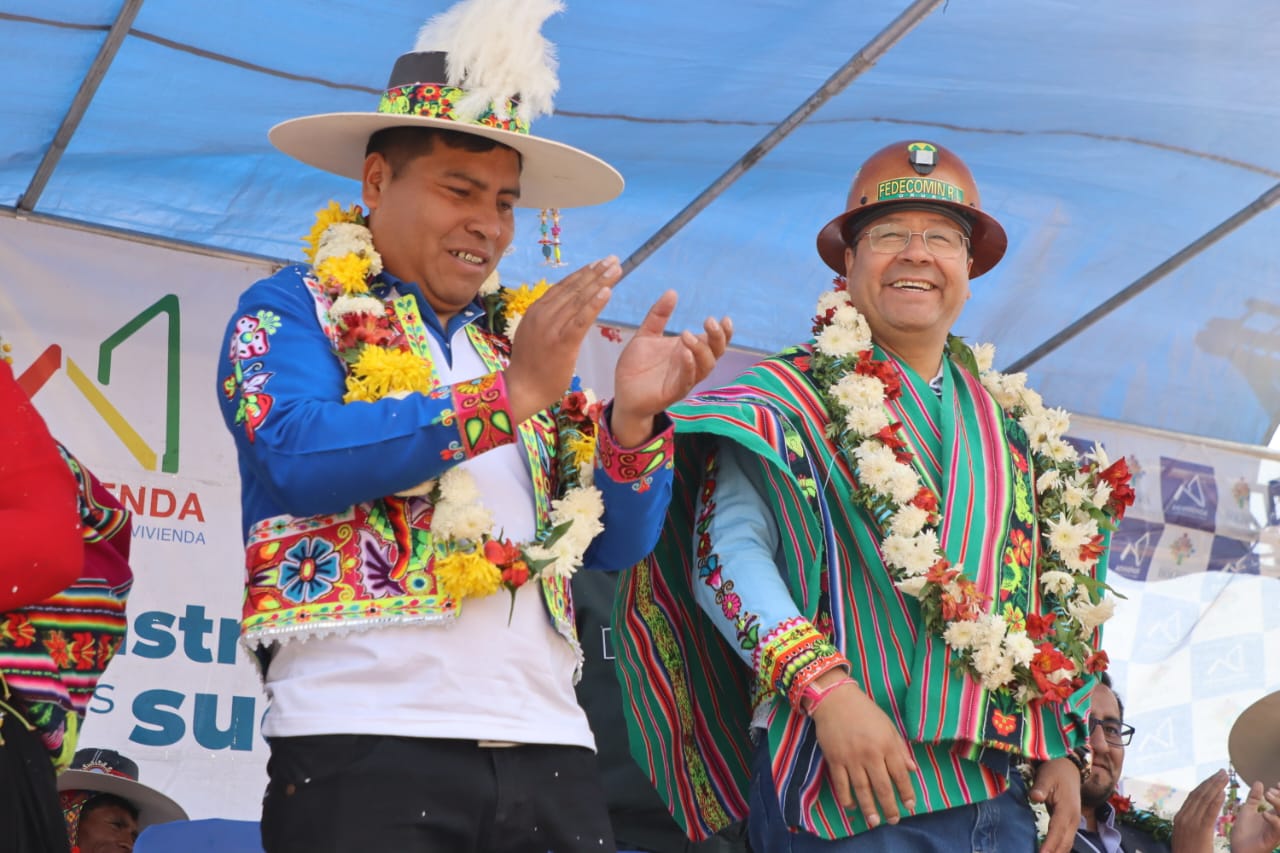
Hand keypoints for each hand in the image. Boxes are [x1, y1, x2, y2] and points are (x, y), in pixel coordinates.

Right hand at [505, 257, 621, 425]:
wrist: (521, 389)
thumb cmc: (529, 367)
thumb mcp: (533, 335)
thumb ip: (546, 320)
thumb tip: (561, 307)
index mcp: (536, 311)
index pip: (563, 287)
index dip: (582, 274)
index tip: (598, 263)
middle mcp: (543, 314)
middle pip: (574, 288)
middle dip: (595, 272)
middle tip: (613, 260)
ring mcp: (551, 328)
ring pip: (579, 299)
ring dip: (599, 282)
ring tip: (616, 269)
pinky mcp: (561, 342)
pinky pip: (581, 319)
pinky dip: (595, 304)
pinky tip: (607, 292)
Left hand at [609, 290, 731, 446]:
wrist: (622, 393)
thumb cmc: (637, 366)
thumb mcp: (646, 335)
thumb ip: (658, 316)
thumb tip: (672, 292)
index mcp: (688, 351)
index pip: (714, 341)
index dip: (724, 331)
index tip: (723, 318)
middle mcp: (691, 365)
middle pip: (716, 353)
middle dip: (717, 337)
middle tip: (708, 321)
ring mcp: (684, 379)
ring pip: (705, 367)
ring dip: (701, 350)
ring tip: (687, 335)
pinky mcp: (673, 392)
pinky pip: (687, 381)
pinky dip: (689, 367)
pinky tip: (684, 354)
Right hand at [809, 675, 917, 827]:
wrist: (835, 699)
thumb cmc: (865, 711)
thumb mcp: (888, 726)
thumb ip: (900, 748)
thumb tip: (912, 769)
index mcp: (886, 744)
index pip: (900, 774)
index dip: (906, 792)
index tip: (910, 805)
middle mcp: (870, 754)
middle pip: (882, 787)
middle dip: (889, 806)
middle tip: (894, 820)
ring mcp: (851, 758)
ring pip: (862, 789)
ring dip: (869, 808)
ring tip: (874, 822)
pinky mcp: (834, 759)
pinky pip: (841, 784)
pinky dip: (846, 797)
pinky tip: (852, 806)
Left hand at [1029, 757, 1081, 852]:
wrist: (1069, 767)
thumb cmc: (1055, 771)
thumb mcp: (1046, 776)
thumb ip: (1040, 787)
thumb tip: (1035, 797)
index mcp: (1067, 810)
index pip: (1056, 832)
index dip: (1049, 845)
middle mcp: (1073, 820)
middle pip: (1064, 843)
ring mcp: (1073, 822)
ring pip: (1066, 844)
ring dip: (1057, 852)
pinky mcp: (1070, 822)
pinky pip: (1065, 840)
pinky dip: (1058, 848)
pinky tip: (1049, 852)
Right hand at [1172, 770, 1228, 852]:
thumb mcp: (1184, 836)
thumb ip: (1188, 824)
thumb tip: (1194, 816)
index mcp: (1180, 817)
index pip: (1193, 797)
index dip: (1204, 785)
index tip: (1214, 778)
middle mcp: (1184, 817)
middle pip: (1198, 794)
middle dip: (1211, 782)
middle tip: (1222, 772)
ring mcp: (1190, 823)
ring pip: (1204, 800)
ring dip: (1215, 787)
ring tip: (1225, 778)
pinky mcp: (1200, 830)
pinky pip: (1209, 812)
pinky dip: (1215, 801)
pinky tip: (1222, 793)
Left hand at [1230, 781, 1279, 852]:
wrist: (1238, 849)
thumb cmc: (1244, 832)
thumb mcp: (1248, 810)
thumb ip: (1254, 798)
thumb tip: (1259, 782)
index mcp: (1273, 816)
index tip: (1277, 784)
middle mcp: (1277, 823)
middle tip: (1270, 791)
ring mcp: (1276, 831)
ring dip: (1279, 805)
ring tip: (1268, 796)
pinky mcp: (1272, 839)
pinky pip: (1278, 829)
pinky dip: (1274, 820)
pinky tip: (1264, 814)